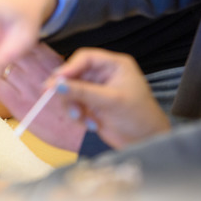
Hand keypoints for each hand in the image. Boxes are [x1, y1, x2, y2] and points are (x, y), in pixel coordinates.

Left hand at [0, 44, 85, 151]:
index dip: (4, 41)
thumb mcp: (66, 79)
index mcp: (50, 62)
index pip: (21, 42)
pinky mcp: (19, 104)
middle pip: (5, 49)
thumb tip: (29, 58)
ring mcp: (27, 86)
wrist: (82, 133)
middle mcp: (37, 70)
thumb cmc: (74, 107)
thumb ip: (48, 66)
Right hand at [51, 48, 170, 148]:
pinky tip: (90, 124)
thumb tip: (55, 84)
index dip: (69, 67)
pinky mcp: (90, 104)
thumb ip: (83, 92)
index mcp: (114, 65)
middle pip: (74, 74)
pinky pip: (73, 104)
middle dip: (68, 90)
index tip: (56, 80)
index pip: (85, 58)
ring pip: (70, 90)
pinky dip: (77, 115)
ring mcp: (95, 89)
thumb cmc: (138, 117)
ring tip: (81, 119)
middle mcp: (103, 74)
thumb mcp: (111, 102)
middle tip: (54, 98)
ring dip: (72, 105)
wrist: (146, 143)